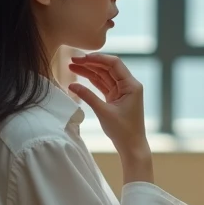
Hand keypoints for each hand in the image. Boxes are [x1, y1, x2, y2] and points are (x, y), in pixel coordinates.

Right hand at [68, 54, 152, 182]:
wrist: (132, 147)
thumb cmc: (123, 131)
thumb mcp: (103, 112)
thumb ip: (87, 96)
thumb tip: (71, 85)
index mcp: (131, 85)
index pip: (114, 64)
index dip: (97, 58)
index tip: (81, 58)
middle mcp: (128, 85)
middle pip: (107, 67)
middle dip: (90, 63)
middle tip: (72, 60)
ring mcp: (122, 91)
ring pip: (104, 75)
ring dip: (89, 71)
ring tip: (72, 66)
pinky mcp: (116, 97)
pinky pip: (103, 84)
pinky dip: (92, 81)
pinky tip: (79, 76)